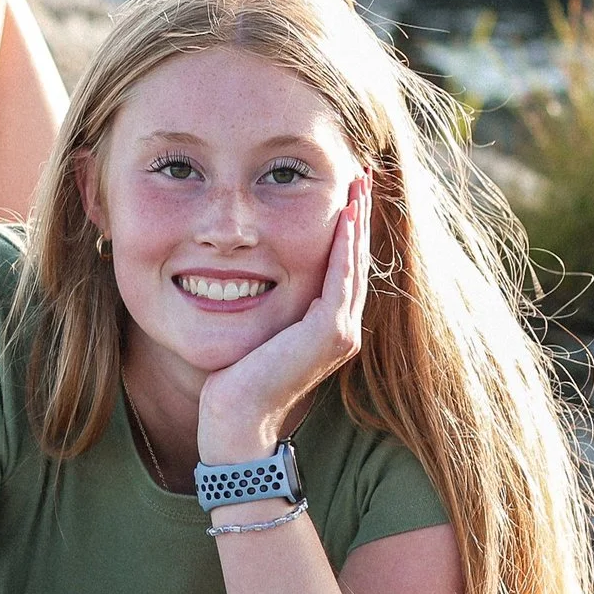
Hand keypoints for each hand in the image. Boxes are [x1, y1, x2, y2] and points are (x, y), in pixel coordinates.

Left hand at [195, 175, 370, 461]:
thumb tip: (245, 275)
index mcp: (330, 328)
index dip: (348, 227)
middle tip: (360, 172)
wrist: (234, 420)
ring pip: (355, 263)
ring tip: (357, 183)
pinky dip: (344, 245)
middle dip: (359, 213)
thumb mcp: (256, 331)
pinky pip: (342, 278)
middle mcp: (344, 330)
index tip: (345, 190)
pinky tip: (344, 216)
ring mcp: (342, 332)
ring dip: (358, 220)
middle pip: (357, 259)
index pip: (344, 266)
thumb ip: (268, 306)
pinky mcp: (330, 333)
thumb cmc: (234, 381)